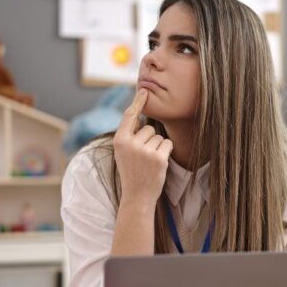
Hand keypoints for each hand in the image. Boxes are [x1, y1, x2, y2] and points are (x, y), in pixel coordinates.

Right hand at [112, 89, 173, 206]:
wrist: (137, 196)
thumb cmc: (132, 172)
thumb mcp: (123, 153)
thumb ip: (129, 136)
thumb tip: (142, 119)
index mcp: (119, 140)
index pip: (129, 116)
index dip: (138, 102)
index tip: (144, 91)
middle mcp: (131, 143)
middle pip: (148, 128)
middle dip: (149, 140)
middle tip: (143, 158)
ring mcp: (145, 151)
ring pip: (159, 137)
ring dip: (158, 147)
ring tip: (149, 162)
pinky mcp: (158, 157)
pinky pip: (167, 144)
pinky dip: (165, 152)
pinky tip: (157, 164)